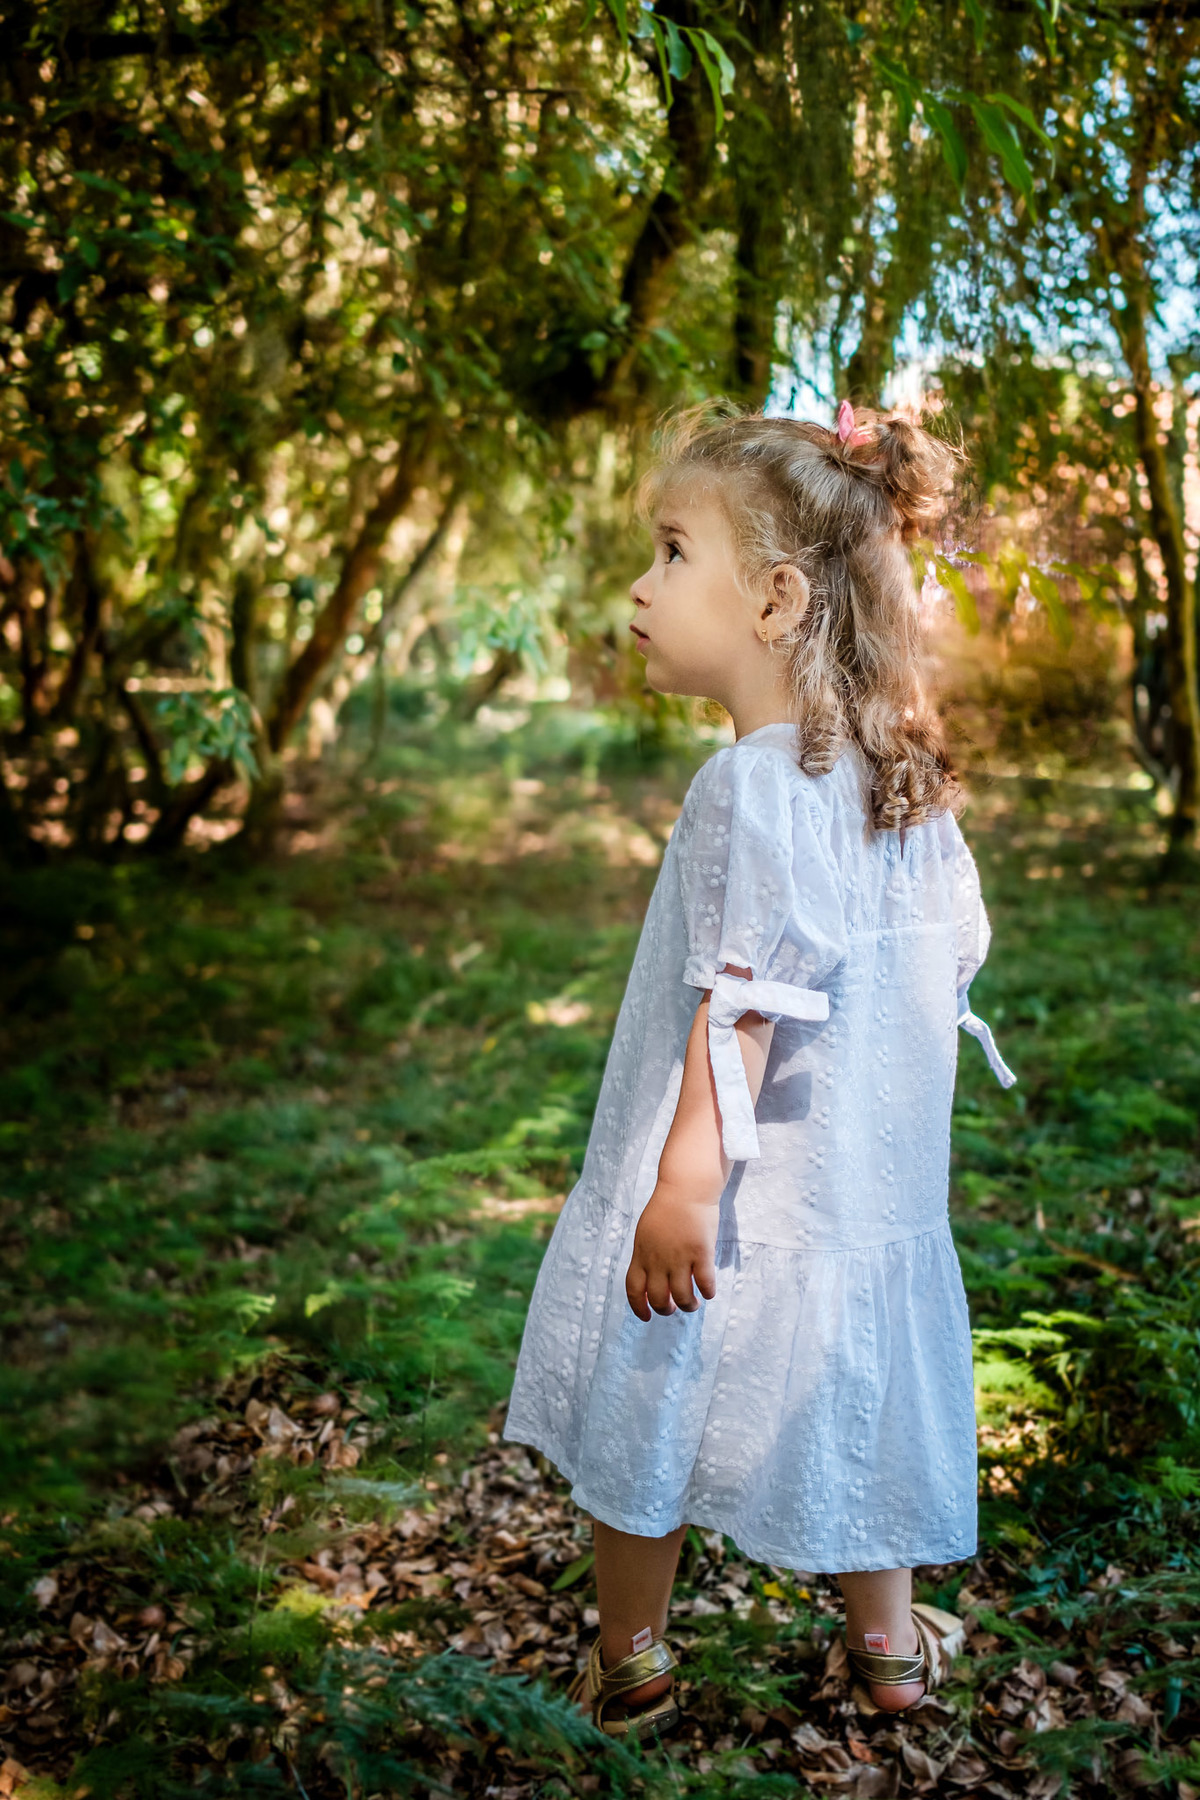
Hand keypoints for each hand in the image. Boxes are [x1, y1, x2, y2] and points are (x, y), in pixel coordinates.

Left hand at [625, 1183, 717, 1320]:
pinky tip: (709, 1291)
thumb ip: (647, 1256)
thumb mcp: (646, 1233)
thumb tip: (652, 1280)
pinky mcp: (701, 1252)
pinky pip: (705, 1283)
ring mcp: (679, 1256)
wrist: (685, 1187)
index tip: (646, 1317)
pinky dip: (707, 1292)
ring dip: (688, 1305)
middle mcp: (658, 1259)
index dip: (639, 1308)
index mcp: (641, 1254)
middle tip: (675, 1307)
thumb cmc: (667, 1208)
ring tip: (693, 1303)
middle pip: (658, 1298)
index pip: (634, 1289)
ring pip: (682, 1296)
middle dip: (666, 1309)